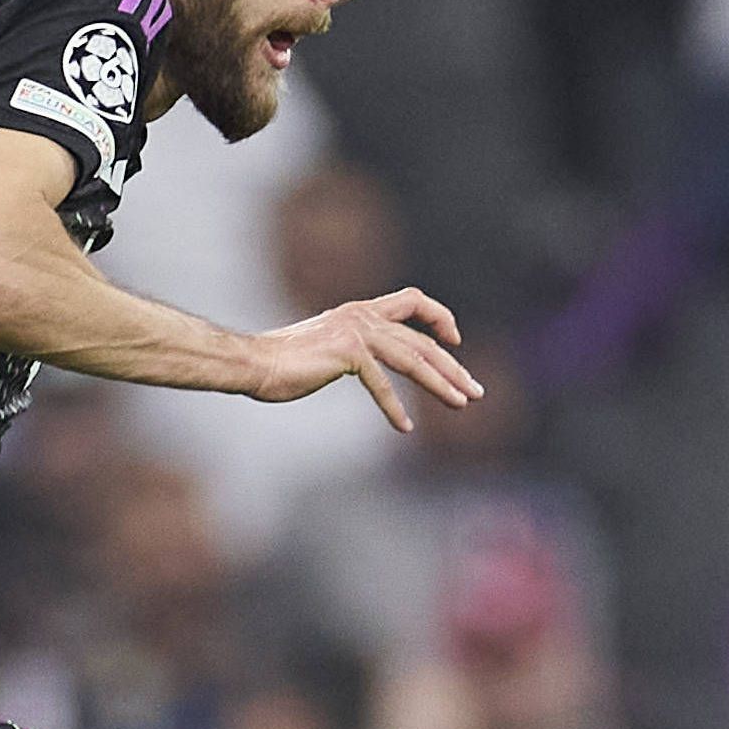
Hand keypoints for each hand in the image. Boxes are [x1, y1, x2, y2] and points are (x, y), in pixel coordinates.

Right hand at [243, 286, 484, 428]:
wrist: (252, 362)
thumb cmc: (282, 362)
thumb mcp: (326, 347)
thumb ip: (352, 348)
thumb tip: (367, 363)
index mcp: (359, 310)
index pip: (411, 301)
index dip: (438, 317)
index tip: (455, 340)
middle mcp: (362, 315)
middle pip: (422, 340)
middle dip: (453, 367)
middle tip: (476, 391)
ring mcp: (356, 332)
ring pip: (413, 359)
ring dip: (441, 384)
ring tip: (461, 404)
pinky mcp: (347, 354)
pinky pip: (381, 385)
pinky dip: (395, 408)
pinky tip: (406, 428)